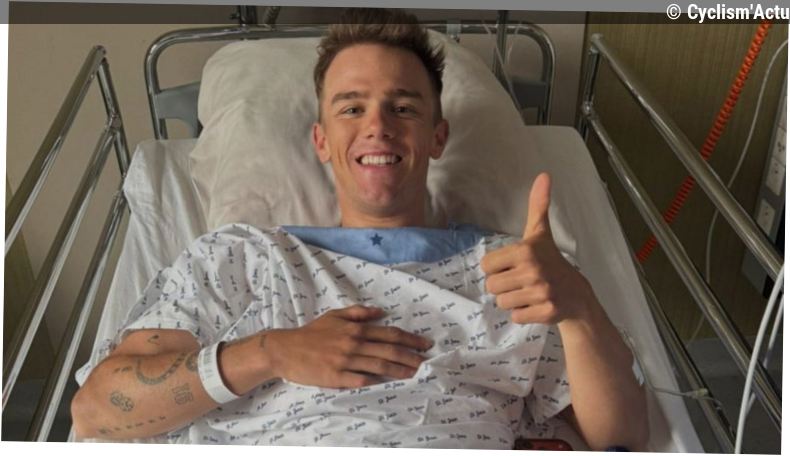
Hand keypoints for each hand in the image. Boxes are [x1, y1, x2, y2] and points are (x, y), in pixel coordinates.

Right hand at [267, 305, 433, 388]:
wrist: (285, 349)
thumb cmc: (311, 333)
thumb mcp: (334, 316)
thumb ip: (358, 313)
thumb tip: (381, 312)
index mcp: (355, 328)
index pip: (389, 333)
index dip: (410, 339)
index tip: (425, 344)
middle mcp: (353, 343)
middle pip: (390, 350)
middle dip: (411, 356)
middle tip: (427, 362)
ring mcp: (345, 361)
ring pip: (380, 366)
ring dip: (400, 370)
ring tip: (416, 374)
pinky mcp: (336, 376)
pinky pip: (361, 380)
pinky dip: (376, 381)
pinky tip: (389, 383)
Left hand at [481, 173, 594, 324]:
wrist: (577, 294)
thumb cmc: (551, 261)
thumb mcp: (540, 233)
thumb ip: (538, 205)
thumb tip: (544, 175)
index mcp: (526, 250)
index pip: (486, 265)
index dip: (497, 267)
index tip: (514, 265)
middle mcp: (533, 271)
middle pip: (492, 286)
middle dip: (504, 286)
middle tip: (522, 281)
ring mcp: (541, 293)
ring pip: (502, 303)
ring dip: (513, 300)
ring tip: (529, 292)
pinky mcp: (546, 312)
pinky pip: (516, 317)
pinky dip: (523, 314)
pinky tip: (536, 305)